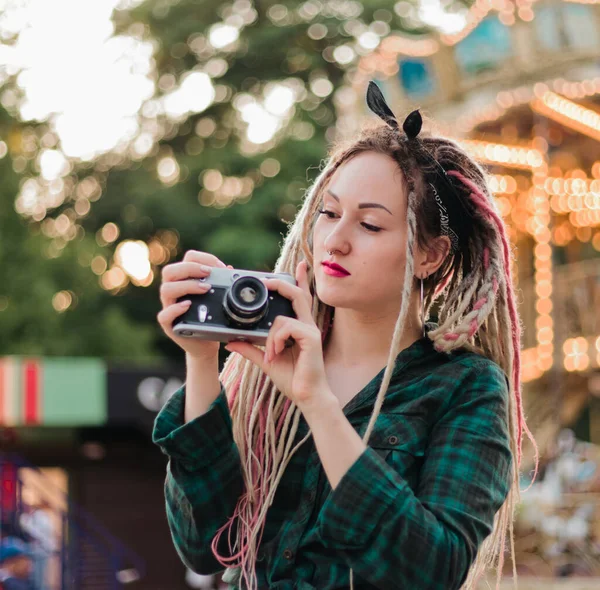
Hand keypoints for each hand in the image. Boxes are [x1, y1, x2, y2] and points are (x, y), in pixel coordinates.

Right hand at [157, 250, 232, 359]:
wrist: (206, 343)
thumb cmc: (211, 317)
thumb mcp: (219, 298)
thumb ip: (222, 283)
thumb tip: (231, 269)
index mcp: (184, 280)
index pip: (187, 259)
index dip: (203, 258)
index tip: (219, 267)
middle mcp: (173, 291)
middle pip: (170, 270)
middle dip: (190, 268)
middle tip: (208, 273)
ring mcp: (169, 307)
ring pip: (166, 289)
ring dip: (187, 285)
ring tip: (205, 289)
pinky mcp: (169, 325)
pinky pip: (164, 315)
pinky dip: (175, 309)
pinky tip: (188, 305)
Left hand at [224, 260, 332, 408]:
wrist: (307, 397)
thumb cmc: (293, 379)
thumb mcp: (266, 360)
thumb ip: (250, 349)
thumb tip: (231, 342)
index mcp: (299, 327)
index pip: (300, 298)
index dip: (301, 280)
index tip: (300, 266)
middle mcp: (307, 325)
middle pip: (297, 294)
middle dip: (281, 284)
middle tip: (266, 282)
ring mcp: (310, 330)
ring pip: (284, 315)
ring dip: (271, 334)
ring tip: (270, 352)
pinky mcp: (311, 338)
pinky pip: (286, 327)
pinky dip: (275, 340)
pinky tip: (275, 354)